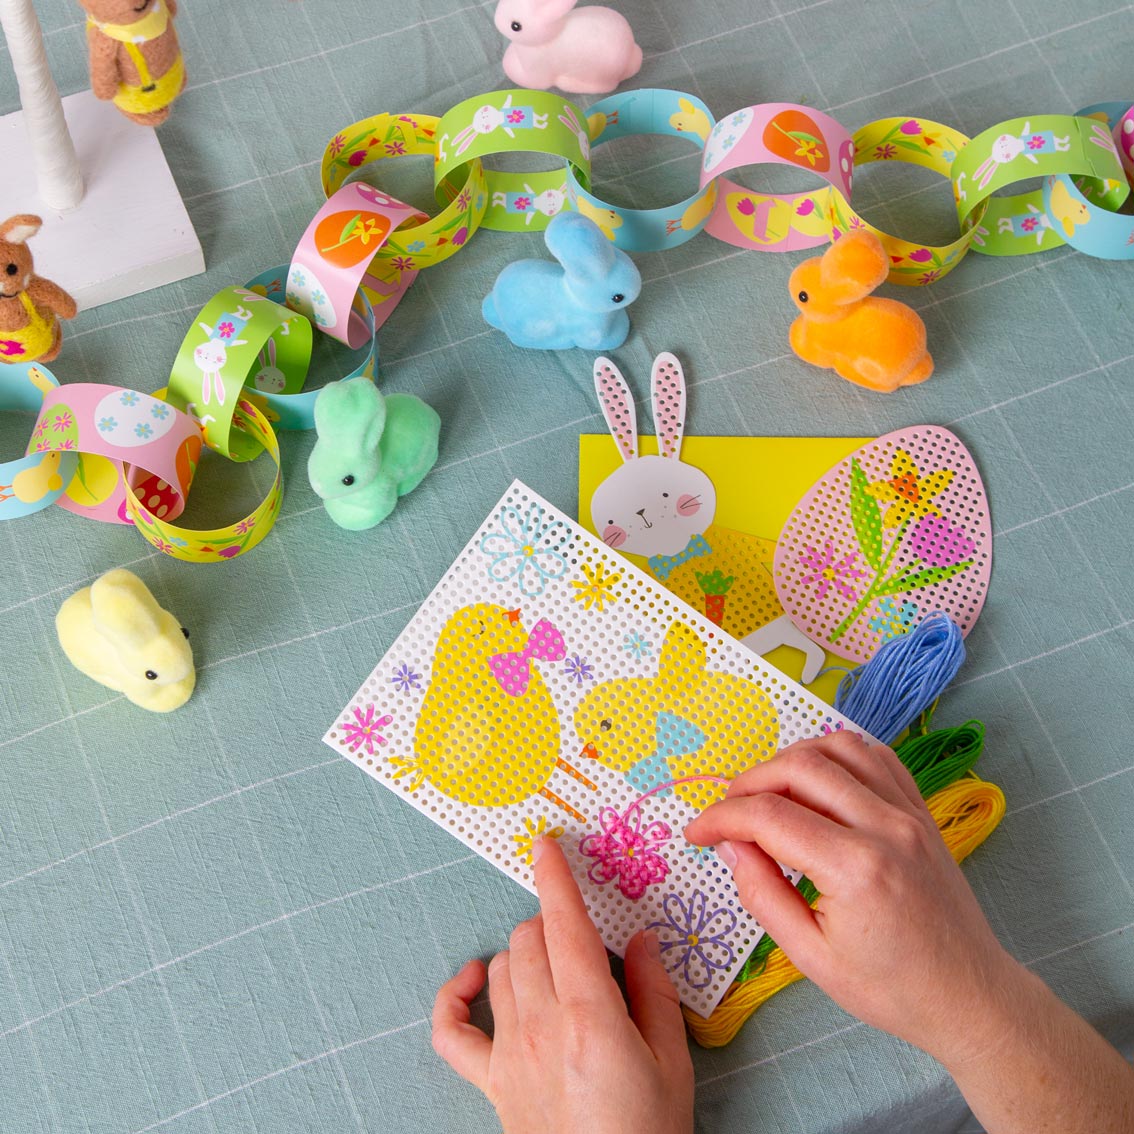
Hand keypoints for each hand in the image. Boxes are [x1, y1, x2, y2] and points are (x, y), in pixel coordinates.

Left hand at [432, 838, 693, 1133]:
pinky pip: (452, 1029)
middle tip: (585, 938)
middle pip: (529, 938)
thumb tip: (639, 938)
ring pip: (501, 966)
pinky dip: (456, 995)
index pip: (564, 925)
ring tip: (556, 965)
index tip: (545, 843)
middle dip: (554, 921)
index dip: (553, 877)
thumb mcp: (673, 1063)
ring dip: (524, 950)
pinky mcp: (490, 1081)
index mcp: (590, 1017)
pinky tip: (475, 979)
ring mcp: (508, 1054)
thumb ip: (655, 991)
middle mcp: (540, 1026)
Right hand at [684, 732, 1016, 1065]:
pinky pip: (875, 756)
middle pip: (799, 767)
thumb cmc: (890, 988)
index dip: (720, 818)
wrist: (968, 996)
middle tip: (727, 812)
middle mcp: (884, 827)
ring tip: (769, 792)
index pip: (768, 816)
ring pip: (838, 747)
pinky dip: (837, 755)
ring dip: (791, 759)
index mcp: (854, 869)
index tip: (697, 833)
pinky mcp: (921, 811)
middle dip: (749, 782)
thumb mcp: (811, 957)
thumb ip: (762, 895)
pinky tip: (817, 781)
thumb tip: (730, 846)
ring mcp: (908, 813)